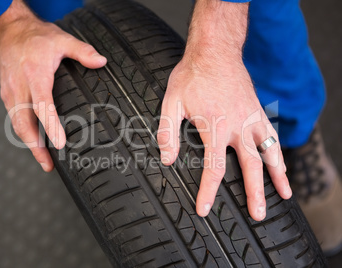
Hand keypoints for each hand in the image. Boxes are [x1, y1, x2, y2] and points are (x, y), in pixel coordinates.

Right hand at [0, 0, 106, 171]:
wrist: (10, 31)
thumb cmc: (36, 37)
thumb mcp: (62, 39)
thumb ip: (83, 51)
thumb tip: (101, 62)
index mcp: (35, 75)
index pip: (42, 105)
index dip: (50, 126)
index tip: (59, 143)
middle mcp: (20, 86)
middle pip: (24, 123)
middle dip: (35, 147)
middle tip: (49, 164)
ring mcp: (10, 92)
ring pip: (17, 124)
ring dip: (29, 144)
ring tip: (43, 160)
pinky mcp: (7, 94)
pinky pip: (14, 118)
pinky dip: (24, 132)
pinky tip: (35, 141)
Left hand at [157, 0, 291, 220]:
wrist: (215, 51)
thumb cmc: (192, 76)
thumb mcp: (171, 102)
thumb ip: (167, 132)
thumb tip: (167, 160)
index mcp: (215, 127)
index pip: (214, 168)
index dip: (209, 192)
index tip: (205, 210)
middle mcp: (238, 126)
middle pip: (251, 167)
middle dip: (254, 194)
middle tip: (258, 216)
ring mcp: (252, 119)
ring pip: (269, 153)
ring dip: (277, 176)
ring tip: (284, 196)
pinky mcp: (258, 112)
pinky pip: (273, 136)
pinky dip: (279, 153)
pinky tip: (281, 164)